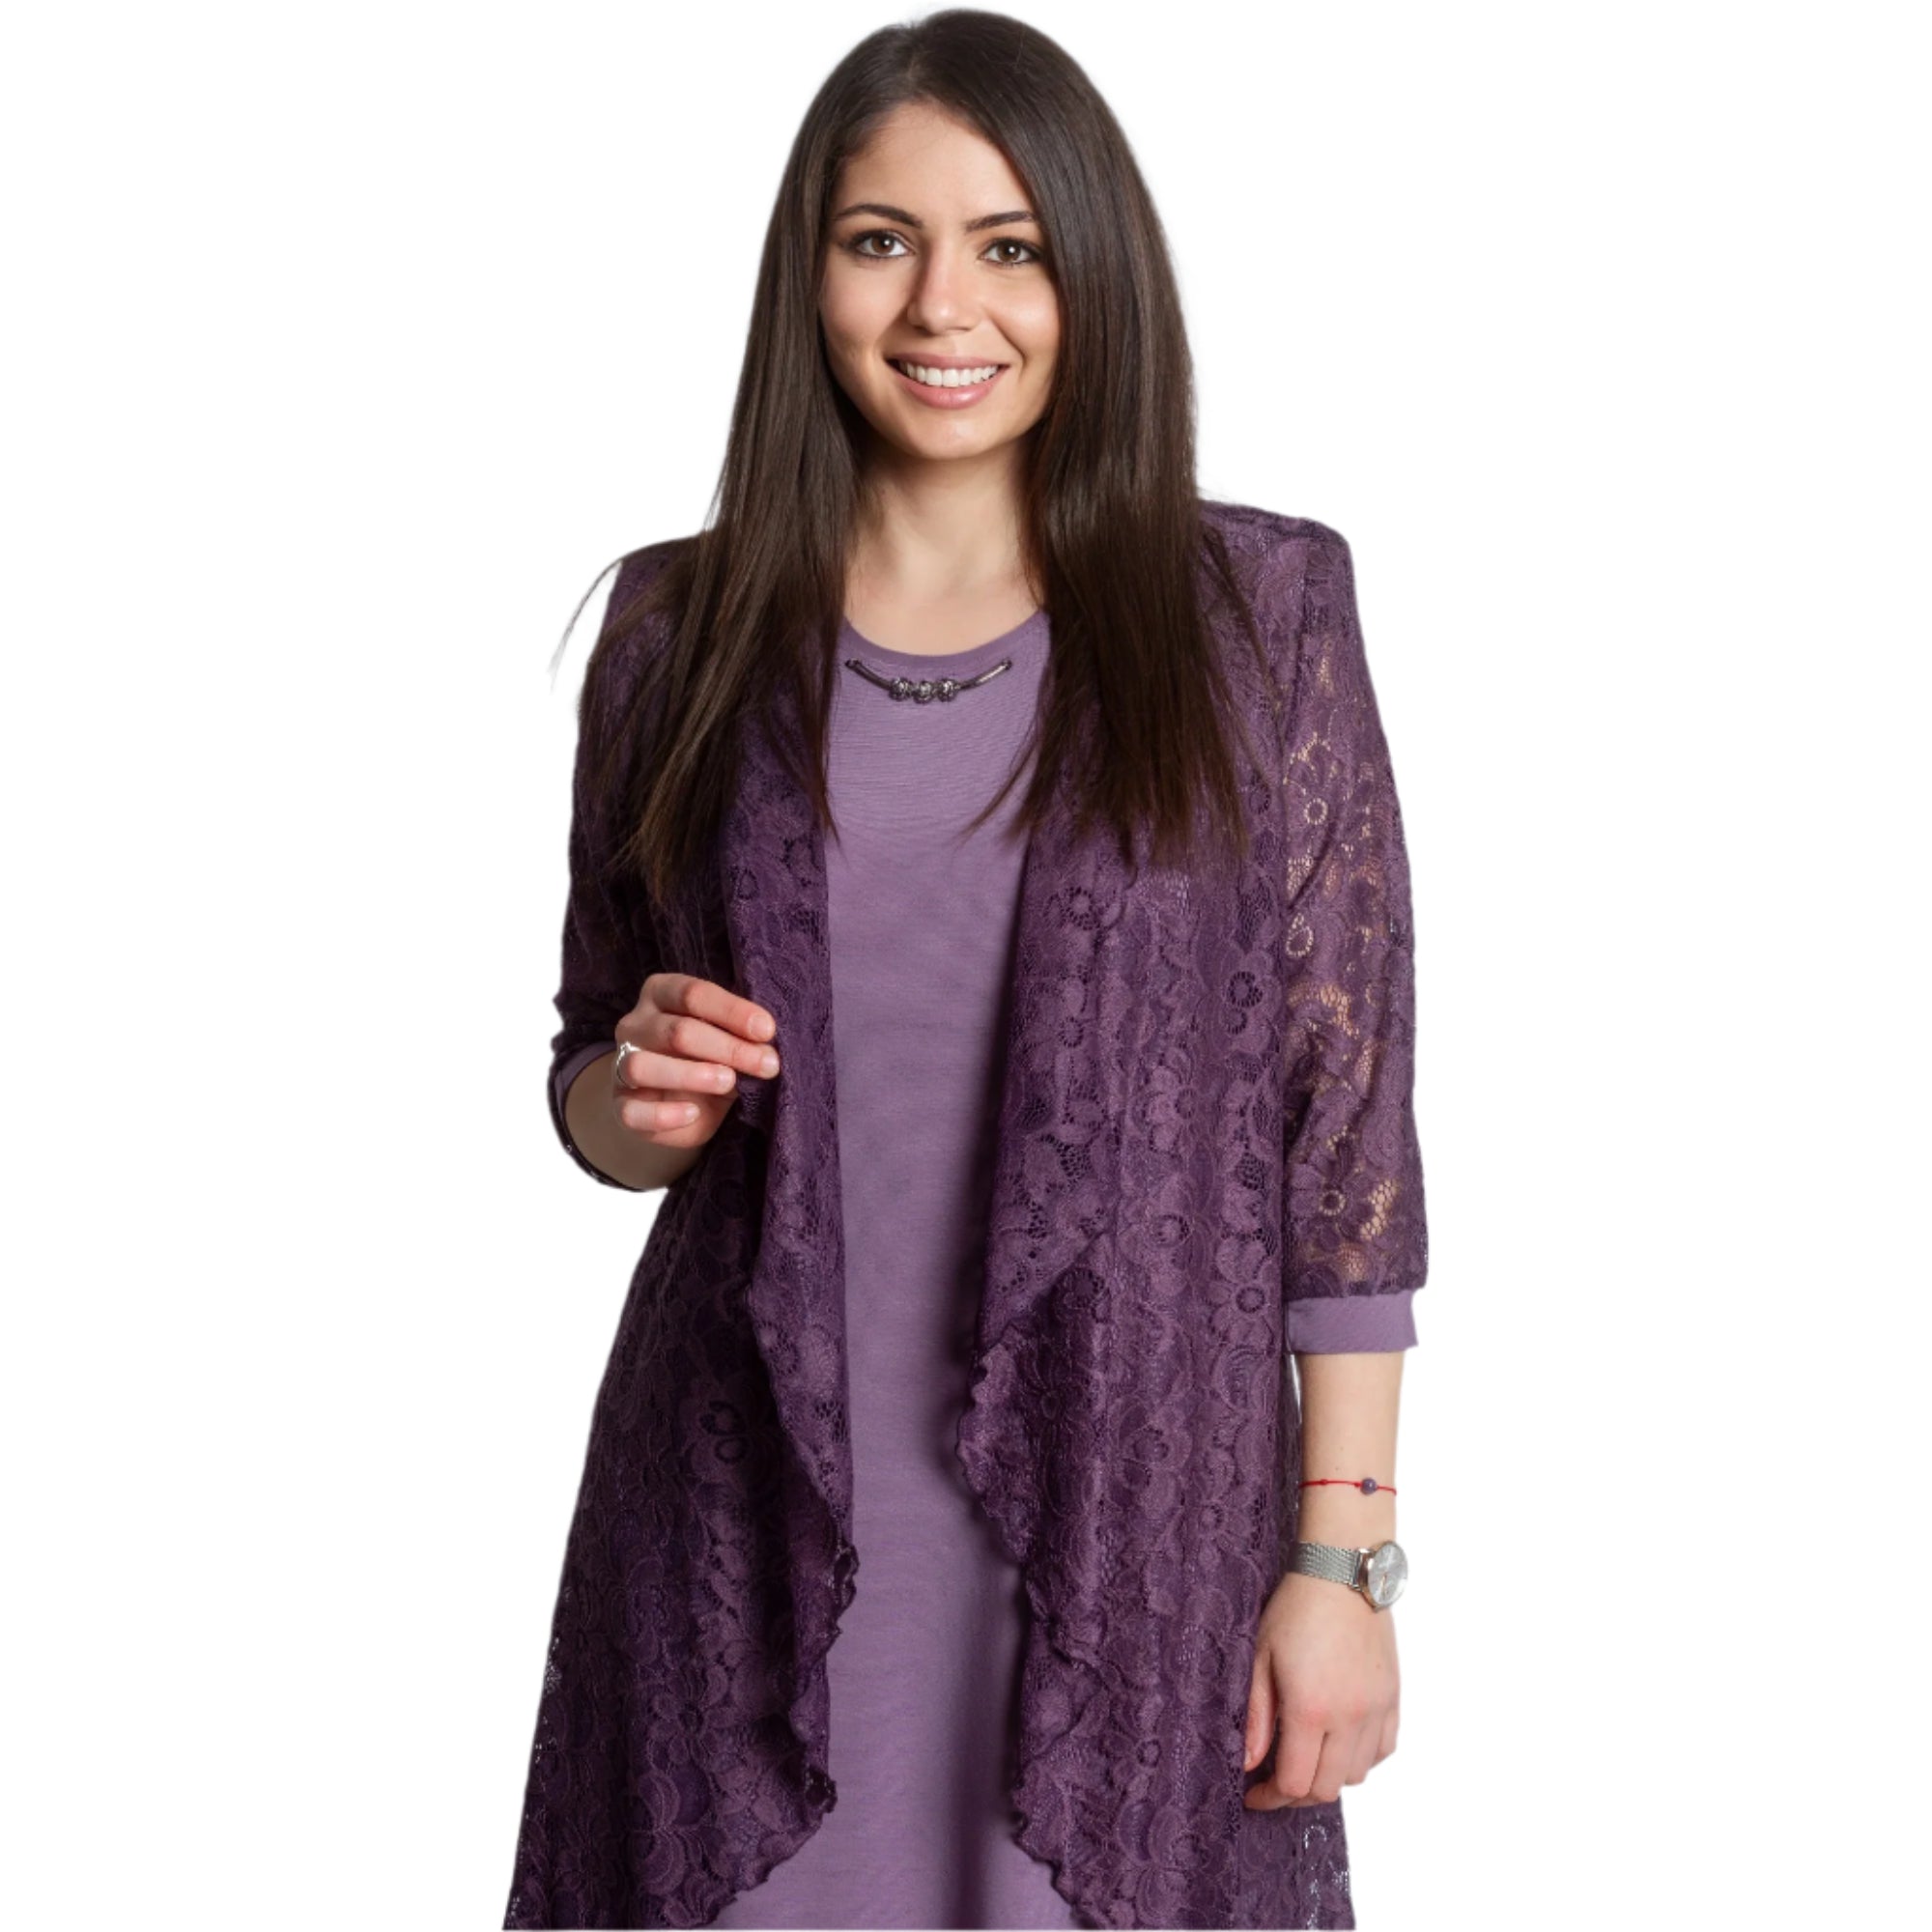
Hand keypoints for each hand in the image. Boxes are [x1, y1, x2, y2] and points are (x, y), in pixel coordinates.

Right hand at [608, 972, 779, 1150]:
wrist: (682, 1102)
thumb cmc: (711, 1057)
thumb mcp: (728, 1039)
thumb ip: (742, 1035)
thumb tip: (767, 1042)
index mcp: (661, 993)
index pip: (693, 994)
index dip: (732, 1011)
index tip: (767, 1030)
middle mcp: (635, 1024)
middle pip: (677, 1031)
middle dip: (728, 1047)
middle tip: (767, 1064)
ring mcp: (622, 1064)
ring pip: (643, 1066)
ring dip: (691, 1075)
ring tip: (729, 1082)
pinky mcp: (621, 1104)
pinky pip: (631, 1110)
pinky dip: (663, 1114)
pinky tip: (693, 1113)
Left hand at [1242, 1570, 1398, 1810]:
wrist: (1342, 1572)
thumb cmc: (1296, 1608)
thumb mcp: (1260, 1657)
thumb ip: (1256, 1716)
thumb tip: (1249, 1763)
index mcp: (1312, 1709)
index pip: (1296, 1784)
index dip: (1271, 1798)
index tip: (1253, 1793)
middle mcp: (1350, 1718)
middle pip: (1327, 1789)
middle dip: (1296, 1794)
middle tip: (1274, 1781)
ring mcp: (1376, 1709)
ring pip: (1357, 1774)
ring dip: (1329, 1777)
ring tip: (1305, 1758)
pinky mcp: (1392, 1697)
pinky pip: (1383, 1750)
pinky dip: (1361, 1758)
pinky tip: (1340, 1742)